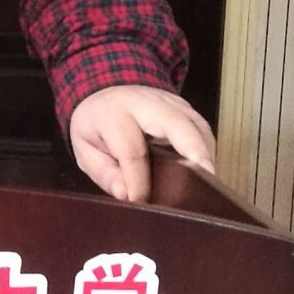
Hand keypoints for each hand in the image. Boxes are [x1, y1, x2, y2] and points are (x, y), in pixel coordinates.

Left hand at [68, 85, 216, 202]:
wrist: (106, 92)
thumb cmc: (97, 125)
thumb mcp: (85, 149)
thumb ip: (104, 173)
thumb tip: (126, 195)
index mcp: (114, 113)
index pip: (132, 150)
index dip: (139, 180)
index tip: (141, 201)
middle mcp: (146, 103)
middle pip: (176, 125)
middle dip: (193, 154)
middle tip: (204, 183)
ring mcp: (170, 102)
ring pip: (197, 125)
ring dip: (206, 155)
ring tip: (208, 184)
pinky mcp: (185, 107)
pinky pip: (202, 128)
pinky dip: (207, 150)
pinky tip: (204, 172)